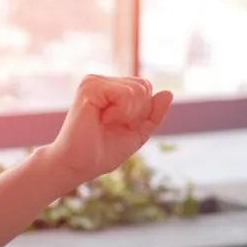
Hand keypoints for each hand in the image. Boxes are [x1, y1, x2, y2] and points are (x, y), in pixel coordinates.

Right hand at [46, 75, 173, 183]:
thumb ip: (153, 114)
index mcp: (110, 89)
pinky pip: (126, 93)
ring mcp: (93, 82)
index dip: (141, 112)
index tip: (118, 125)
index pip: (145, 87)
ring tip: (104, 122)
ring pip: (137, 89)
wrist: (78, 165)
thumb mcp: (137, 133)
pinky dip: (121, 112)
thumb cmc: (101, 152)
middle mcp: (101, 81)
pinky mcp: (89, 87)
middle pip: (144, 86)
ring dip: (128, 113)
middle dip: (136, 112)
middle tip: (111, 125)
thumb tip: (168, 92)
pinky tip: (101, 119)